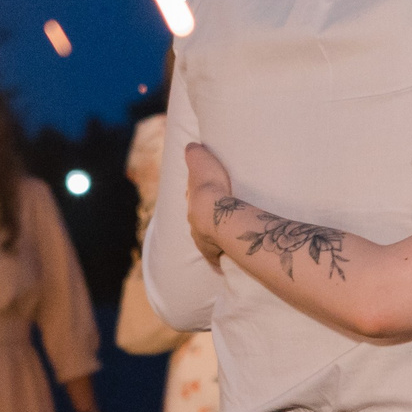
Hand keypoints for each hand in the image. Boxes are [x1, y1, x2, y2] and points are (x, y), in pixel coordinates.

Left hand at [184, 142, 234, 264]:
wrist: (218, 215)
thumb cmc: (210, 187)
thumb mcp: (201, 161)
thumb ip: (195, 154)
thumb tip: (190, 146)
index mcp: (191, 204)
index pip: (192, 198)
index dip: (198, 195)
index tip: (203, 194)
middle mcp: (194, 225)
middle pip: (197, 221)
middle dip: (203, 219)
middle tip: (214, 216)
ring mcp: (204, 241)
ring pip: (205, 241)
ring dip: (211, 240)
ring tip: (221, 239)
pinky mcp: (216, 254)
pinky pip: (216, 258)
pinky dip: (218, 260)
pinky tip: (221, 265)